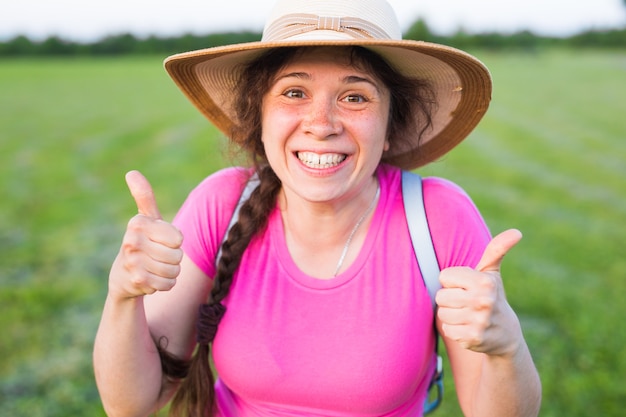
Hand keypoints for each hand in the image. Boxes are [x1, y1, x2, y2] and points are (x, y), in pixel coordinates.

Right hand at [108, 171, 183, 298]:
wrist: (123, 277)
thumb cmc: (143, 242)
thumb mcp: (146, 219)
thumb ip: (144, 196)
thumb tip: (131, 172)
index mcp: (137, 223)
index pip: (178, 238)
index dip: (174, 242)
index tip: (159, 241)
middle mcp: (131, 241)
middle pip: (177, 255)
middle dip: (173, 259)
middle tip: (157, 257)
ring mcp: (133, 262)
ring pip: (174, 270)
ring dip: (170, 272)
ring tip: (154, 268)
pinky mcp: (137, 281)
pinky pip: (169, 284)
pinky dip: (165, 284)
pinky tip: (152, 280)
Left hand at [436, 229, 523, 356]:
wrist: (506, 335)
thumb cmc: (492, 296)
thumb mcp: (493, 273)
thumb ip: (496, 250)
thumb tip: (516, 232)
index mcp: (485, 281)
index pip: (444, 276)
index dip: (453, 282)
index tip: (467, 288)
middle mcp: (483, 301)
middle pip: (441, 296)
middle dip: (450, 300)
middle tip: (467, 303)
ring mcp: (478, 321)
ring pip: (442, 313)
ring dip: (451, 315)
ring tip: (468, 315)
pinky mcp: (472, 338)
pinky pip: (447, 329)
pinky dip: (454, 330)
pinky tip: (468, 328)